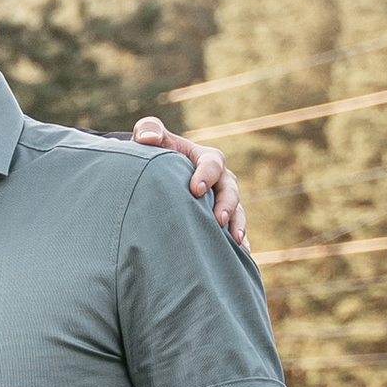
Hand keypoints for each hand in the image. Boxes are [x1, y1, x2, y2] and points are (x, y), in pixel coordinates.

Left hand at [133, 117, 246, 248]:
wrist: (156, 174)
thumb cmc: (154, 153)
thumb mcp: (150, 138)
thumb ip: (149, 130)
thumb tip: (146, 137)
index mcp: (204, 158)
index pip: (212, 164)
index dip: (206, 175)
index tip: (194, 190)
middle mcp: (219, 179)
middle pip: (230, 190)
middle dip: (226, 204)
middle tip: (217, 220)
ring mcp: (222, 200)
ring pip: (237, 211)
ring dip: (237, 225)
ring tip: (234, 241)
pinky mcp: (220, 219)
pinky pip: (234, 230)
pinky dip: (240, 243)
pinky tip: (240, 256)